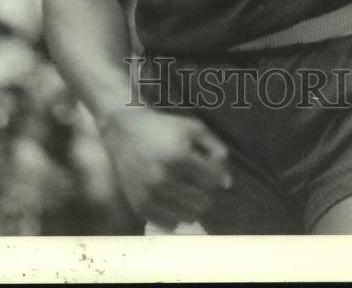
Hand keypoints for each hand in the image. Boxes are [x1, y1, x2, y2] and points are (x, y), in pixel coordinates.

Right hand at [100, 106, 231, 229]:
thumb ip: (216, 151)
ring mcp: (150, 194)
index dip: (215, 174)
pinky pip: (169, 224)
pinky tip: (173, 199)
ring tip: (188, 190)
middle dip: (206, 191)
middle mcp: (163, 178)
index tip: (208, 166)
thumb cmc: (164, 128)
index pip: (212, 181)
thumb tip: (227, 184)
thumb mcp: (194, 129)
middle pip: (203, 201)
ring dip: (193, 205)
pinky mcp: (140, 206)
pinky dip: (176, 215)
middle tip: (198, 180)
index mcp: (179, 156)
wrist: (124, 132)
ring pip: (188, 216)